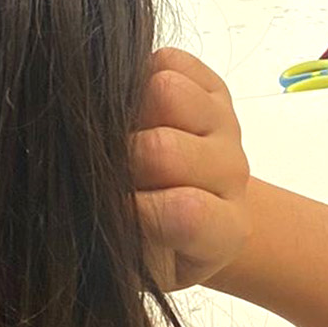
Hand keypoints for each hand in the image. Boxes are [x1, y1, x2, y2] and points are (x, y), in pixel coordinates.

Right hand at [131, 49, 250, 292]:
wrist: (185, 214)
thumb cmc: (148, 246)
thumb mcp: (132, 265)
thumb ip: (121, 241)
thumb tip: (96, 198)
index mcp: (223, 230)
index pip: (185, 213)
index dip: (134, 211)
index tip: (113, 217)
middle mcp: (231, 173)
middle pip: (163, 149)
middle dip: (120, 160)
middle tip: (111, 173)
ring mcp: (224, 126)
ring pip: (166, 92)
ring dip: (129, 113)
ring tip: (122, 137)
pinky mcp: (211, 86)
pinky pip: (168, 61)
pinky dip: (138, 76)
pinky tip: (135, 109)